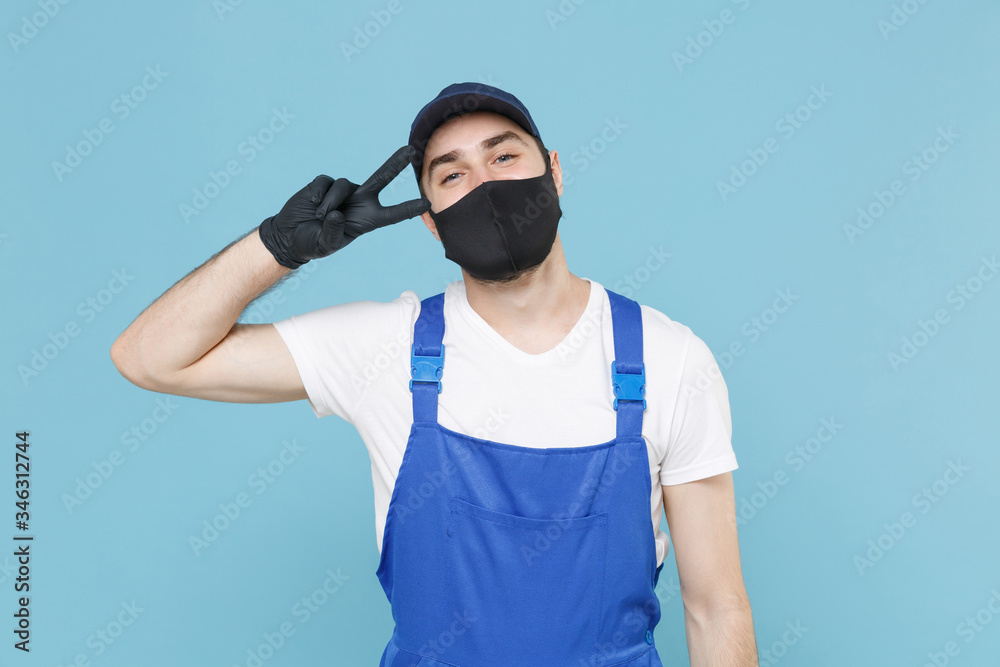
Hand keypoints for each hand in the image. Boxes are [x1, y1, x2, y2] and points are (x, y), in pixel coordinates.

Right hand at [259, 145, 429, 268]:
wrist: (290, 235)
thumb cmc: (312, 244)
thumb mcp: (324, 245)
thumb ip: (332, 233)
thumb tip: (336, 213)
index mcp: (367, 220)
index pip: (393, 214)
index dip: (409, 208)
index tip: (428, 203)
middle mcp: (359, 202)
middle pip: (381, 178)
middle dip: (395, 164)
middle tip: (411, 150)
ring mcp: (343, 191)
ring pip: (344, 185)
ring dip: (331, 201)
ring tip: (320, 216)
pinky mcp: (324, 184)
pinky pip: (326, 182)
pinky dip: (319, 194)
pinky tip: (312, 204)